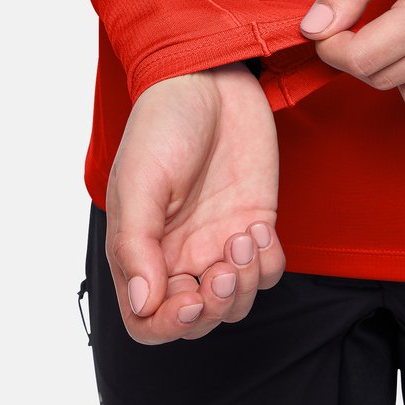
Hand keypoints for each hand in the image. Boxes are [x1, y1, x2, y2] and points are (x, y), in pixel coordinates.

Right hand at [104, 62, 284, 344]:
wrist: (209, 80)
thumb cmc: (163, 124)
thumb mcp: (139, 181)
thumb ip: (136, 244)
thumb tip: (142, 303)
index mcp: (141, 250)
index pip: (147, 320)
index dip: (169, 324)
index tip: (191, 297)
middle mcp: (179, 254)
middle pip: (197, 320)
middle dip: (214, 305)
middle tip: (223, 266)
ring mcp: (218, 242)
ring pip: (235, 302)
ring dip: (244, 285)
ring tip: (243, 238)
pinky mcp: (254, 224)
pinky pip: (266, 271)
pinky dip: (267, 263)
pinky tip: (258, 227)